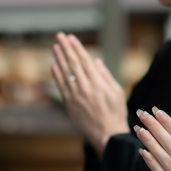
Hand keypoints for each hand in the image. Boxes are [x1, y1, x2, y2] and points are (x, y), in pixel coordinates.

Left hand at [51, 33, 128, 157]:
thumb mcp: (117, 92)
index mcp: (98, 83)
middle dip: (66, 48)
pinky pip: (61, 87)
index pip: (85, 60)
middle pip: (73, 64)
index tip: (71, 38)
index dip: (77, 48)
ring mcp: (76, 96)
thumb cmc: (116, 113)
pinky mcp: (70, 105)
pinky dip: (57, 76)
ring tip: (55, 46)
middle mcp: (85, 88)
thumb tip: (96, 61)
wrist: (107, 134)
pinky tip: (54, 66)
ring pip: (65, 73)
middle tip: (59, 36)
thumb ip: (105, 75)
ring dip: (59, 58)